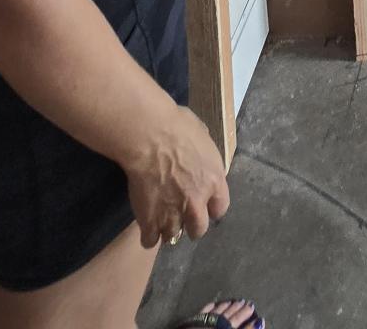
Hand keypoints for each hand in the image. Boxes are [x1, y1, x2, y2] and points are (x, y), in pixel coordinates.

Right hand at [126, 105, 229, 247]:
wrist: (149, 136)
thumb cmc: (177, 125)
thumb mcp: (202, 135)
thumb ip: (204, 154)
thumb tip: (200, 153)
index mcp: (214, 180)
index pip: (220, 208)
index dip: (211, 208)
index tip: (203, 204)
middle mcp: (197, 202)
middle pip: (199, 230)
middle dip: (191, 225)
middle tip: (181, 216)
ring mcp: (173, 214)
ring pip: (173, 236)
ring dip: (167, 229)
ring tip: (161, 220)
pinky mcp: (150, 221)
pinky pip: (150, 241)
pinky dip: (147, 236)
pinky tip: (146, 227)